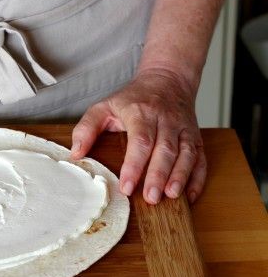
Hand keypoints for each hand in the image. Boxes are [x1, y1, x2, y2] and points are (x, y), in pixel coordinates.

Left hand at [70, 68, 205, 203]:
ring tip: (171, 196)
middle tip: (151, 197)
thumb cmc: (132, 98)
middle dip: (158, 175)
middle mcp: (165, 120)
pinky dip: (197, 177)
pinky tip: (189, 196)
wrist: (168, 79)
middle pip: (165, 149)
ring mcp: (183, 128)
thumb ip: (87, 128)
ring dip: (180, 176)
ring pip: (186, 153)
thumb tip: (76, 153)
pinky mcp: (195, 136)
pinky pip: (200, 157)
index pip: (140, 140)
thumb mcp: (104, 106)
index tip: (127, 186)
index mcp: (141, 112)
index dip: (134, 165)